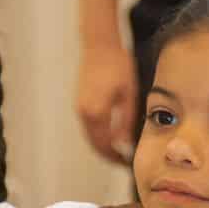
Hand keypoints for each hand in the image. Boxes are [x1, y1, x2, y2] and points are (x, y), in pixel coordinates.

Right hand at [75, 40, 137, 164]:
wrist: (100, 45)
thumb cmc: (119, 66)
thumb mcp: (128, 94)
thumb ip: (126, 121)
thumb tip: (125, 144)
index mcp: (96, 112)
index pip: (105, 145)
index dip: (116, 157)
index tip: (128, 162)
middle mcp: (84, 113)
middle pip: (94, 144)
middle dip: (108, 155)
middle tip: (124, 161)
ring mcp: (79, 108)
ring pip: (90, 137)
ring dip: (103, 146)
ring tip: (120, 151)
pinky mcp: (80, 102)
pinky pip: (88, 126)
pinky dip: (98, 135)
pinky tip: (112, 135)